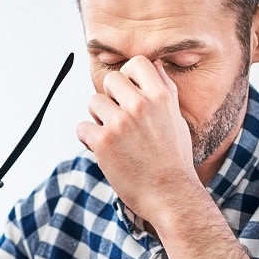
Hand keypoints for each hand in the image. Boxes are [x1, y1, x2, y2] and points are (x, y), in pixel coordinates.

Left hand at [76, 56, 200, 224]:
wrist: (170, 195)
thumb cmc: (174, 160)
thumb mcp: (176, 119)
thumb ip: (164, 90)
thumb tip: (155, 64)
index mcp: (161, 97)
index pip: (136, 63)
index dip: (129, 76)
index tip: (129, 93)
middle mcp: (140, 105)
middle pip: (110, 79)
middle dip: (111, 97)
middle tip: (118, 118)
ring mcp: (120, 122)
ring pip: (93, 102)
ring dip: (98, 118)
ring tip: (113, 137)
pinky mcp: (103, 141)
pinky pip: (82, 128)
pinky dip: (89, 140)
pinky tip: (103, 151)